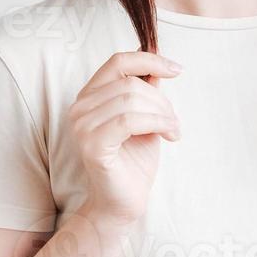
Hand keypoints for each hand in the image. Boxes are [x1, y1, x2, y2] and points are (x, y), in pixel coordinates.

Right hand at [68, 51, 182, 224]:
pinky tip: (170, 135)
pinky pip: (130, 121)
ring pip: (131, 100)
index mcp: (90, 96)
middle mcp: (79, 108)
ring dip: (163, 114)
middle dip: (161, 100)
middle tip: (175, 121)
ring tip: (174, 130)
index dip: (150, 60)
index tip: (177, 70)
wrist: (124, 201)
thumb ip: (146, 87)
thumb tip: (155, 56)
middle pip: (129, 83)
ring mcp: (82, 126)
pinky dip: (157, 124)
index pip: (118, 62)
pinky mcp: (91, 145)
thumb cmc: (134, 158)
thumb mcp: (146, 115)